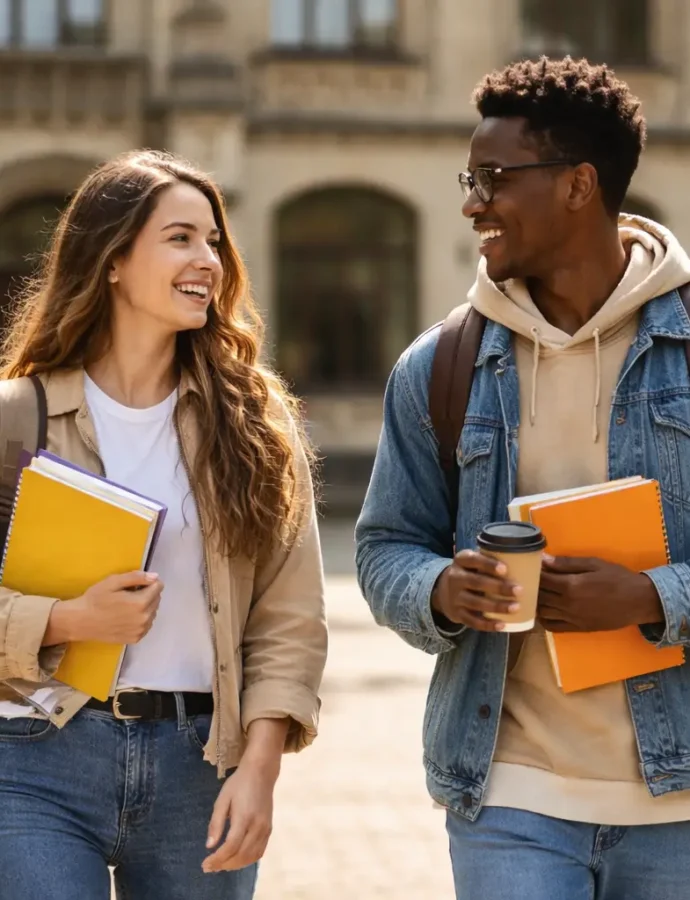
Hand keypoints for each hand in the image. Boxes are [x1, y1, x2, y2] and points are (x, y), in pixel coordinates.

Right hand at [43, 571, 163, 645]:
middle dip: (147, 593)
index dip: (148, 582)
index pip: (158, 587)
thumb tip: (155, 577)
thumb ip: (136, 577)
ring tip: (126, 606)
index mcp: (140, 603)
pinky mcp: (135, 639)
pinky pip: (146, 624)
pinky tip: (126, 616)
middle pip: (157, 599)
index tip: (136, 584)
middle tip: (129, 594)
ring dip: (145, 606)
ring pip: (153, 612)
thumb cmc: (95, 599)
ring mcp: (141, 631)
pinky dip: (141, 618)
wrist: (81, 621)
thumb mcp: (113, 582)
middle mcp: (144, 619)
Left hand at [202, 759, 275, 873]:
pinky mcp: (269, 829)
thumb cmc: (238, 784)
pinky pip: (260, 852)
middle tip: (210, 867)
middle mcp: (257, 826)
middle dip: (224, 865)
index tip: (204, 865)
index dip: (217, 859)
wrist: (261, 772)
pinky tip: (236, 859)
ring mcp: (265, 829)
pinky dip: (248, 860)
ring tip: (221, 864)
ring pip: (251, 856)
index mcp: (244, 817)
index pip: (231, 846)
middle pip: (241, 855)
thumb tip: (209, 846)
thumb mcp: (222, 799)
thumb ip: (216, 823)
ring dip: (235, 865)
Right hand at [431, 549, 521, 632]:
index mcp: (461, 561)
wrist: (443, 591)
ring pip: (476, 603)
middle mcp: (455, 578)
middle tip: (519, 590)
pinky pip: (472, 621)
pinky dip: (488, 625)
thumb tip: (528, 560)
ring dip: (497, 606)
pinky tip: (502, 625)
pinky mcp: (457, 614)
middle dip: (499, 587)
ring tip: (516, 607)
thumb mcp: (473, 562)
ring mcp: (455, 597)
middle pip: (476, 582)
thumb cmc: (470, 573)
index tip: (505, 569)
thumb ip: (490, 559)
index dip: (488, 564)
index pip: (472, 559)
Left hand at [538, 556, 663, 632]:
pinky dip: (544, 619)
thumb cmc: (618, 578)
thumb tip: (544, 559)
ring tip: (540, 593)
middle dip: (534, 586)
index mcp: (571, 586)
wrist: (639, 601)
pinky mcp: (578, 629)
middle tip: (534, 579)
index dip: (535, 573)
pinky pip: (553, 627)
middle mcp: (568, 604)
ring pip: (543, 612)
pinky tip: (546, 610)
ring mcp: (572, 618)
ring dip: (537, 602)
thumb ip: (567, 563)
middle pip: (540, 596)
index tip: (533, 567)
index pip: (542, 580)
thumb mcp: (594, 564)